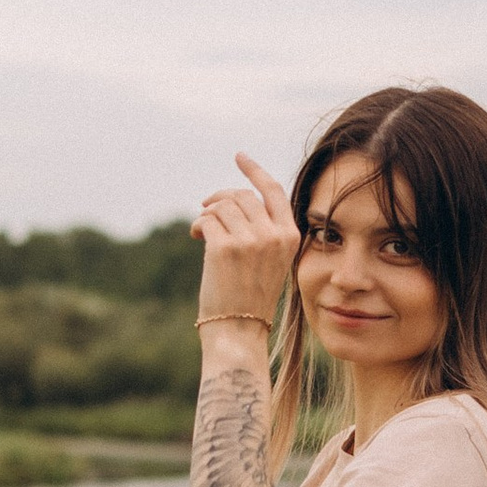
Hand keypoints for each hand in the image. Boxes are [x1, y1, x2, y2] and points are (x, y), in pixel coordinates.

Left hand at [194, 152, 300, 343]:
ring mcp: (251, 240)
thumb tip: (230, 199)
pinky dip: (198, 225)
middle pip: (242, 195)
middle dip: (220, 197)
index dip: (255, 171)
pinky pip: (206, 219)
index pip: (274, 191)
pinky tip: (196, 237)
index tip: (240, 156)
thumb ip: (262, 229)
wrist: (239, 330)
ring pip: (223, 205)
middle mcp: (274, 235)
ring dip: (207, 213)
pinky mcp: (225, 248)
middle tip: (206, 208)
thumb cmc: (250, 297)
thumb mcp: (270, 260)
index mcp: (290, 236)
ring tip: (201, 230)